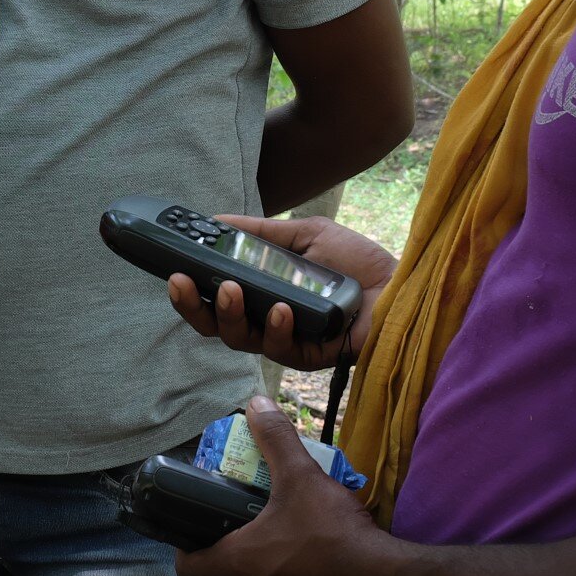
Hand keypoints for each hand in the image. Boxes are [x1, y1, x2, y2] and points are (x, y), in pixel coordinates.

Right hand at [166, 215, 397, 372]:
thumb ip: (260, 232)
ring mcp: (285, 340)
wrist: (401, 284)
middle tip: (183, 283)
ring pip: (240, 340)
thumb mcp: (304, 235)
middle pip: (215, 326)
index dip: (191, 291)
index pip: (214, 299)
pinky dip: (277, 327)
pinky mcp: (308, 355)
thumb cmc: (355, 262)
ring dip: (231, 314)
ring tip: (234, 289)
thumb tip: (215, 219)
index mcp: (261, 294)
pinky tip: (283, 308)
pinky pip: (281, 347)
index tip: (174, 270)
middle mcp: (266, 321)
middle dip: (194, 307)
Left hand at [173, 395, 402, 575]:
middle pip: (223, 575)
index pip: (188, 568)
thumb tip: (257, 404)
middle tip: (247, 519)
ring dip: (263, 566)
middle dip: (231, 549)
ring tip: (284, 534)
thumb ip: (276, 439)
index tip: (197, 529)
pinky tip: (315, 558)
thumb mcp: (301, 476)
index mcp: (236, 564)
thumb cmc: (332, 532)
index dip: (186, 549)